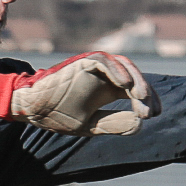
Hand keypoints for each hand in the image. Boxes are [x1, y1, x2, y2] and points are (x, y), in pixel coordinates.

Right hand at [0, 52, 154, 135]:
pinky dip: (117, 70)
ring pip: (124, 66)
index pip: (136, 91)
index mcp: (109, 90)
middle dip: (145, 94)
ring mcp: (96, 68)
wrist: (34, 109)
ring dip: (136, 80)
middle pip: (135, 78)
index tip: (151, 115)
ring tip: (142, 97)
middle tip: (149, 111)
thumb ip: (114, 123)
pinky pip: (105, 60)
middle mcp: (106, 77)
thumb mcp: (91, 125)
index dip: (147, 101)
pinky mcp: (84, 62)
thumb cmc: (59, 115)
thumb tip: (140, 124)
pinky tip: (125, 85)